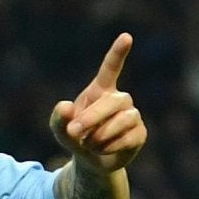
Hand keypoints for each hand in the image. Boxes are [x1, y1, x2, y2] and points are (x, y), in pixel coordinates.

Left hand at [49, 34, 144, 173]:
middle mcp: (119, 99)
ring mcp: (132, 115)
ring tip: (90, 144)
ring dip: (100, 135)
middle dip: (91, 118)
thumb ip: (58, 119)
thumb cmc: (77, 138)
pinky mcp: (140, 133)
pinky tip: (103, 150)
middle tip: (74, 132)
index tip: (126, 37)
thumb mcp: (60, 130)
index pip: (111, 68)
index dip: (117, 53)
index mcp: (100, 90)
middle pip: (113, 101)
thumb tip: (65, 107)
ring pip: (123, 119)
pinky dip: (110, 147)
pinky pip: (128, 138)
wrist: (91, 162)